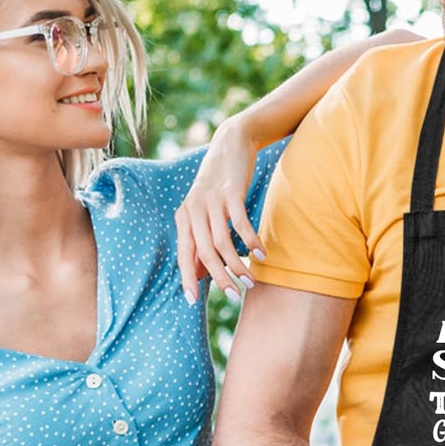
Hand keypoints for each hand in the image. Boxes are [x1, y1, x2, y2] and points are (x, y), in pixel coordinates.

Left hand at [175, 116, 264, 304]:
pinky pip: (240, 223)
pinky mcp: (230, 192)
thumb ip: (200, 240)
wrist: (230, 143)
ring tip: (251, 280)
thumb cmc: (218, 184)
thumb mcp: (203, 211)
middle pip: (204, 252)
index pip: (183, 254)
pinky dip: (251, 240)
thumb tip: (197, 273)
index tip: (192, 301)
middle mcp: (192, 210)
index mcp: (183, 217)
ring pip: (221, 242)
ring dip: (237, 264)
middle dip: (219, 277)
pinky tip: (261, 254)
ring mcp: (211, 200)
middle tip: (234, 295)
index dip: (187, 278)